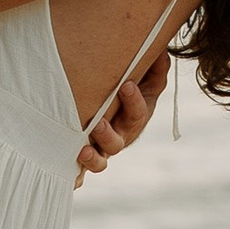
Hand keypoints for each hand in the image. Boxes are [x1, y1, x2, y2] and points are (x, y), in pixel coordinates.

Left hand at [74, 56, 164, 183]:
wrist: (109, 100)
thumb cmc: (128, 87)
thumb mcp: (144, 76)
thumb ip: (154, 64)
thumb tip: (159, 48)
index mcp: (135, 117)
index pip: (138, 113)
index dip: (134, 101)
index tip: (126, 85)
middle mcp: (119, 136)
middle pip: (117, 143)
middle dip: (109, 135)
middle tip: (98, 124)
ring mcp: (101, 148)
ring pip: (100, 162)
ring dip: (92, 159)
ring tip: (82, 150)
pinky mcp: (83, 156)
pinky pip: (80, 171)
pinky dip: (75, 177)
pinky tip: (69, 180)